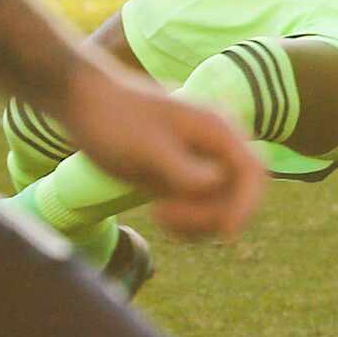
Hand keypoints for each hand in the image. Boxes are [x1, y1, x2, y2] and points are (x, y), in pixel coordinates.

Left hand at [57, 49, 262, 238]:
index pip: (252, 171)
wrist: (84, 103)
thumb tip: (217, 182)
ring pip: (221, 204)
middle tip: (168, 217)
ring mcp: (199, 161)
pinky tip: (159, 216)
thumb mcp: (148, 148)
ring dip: (199, 222)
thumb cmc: (115, 119)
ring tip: (160, 215)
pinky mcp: (181, 175)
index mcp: (216, 129)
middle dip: (213, 215)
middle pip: (239, 193)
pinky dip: (187, 221)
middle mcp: (215, 144)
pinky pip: (200, 207)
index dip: (246, 204)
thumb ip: (184, 169)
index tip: (224, 233)